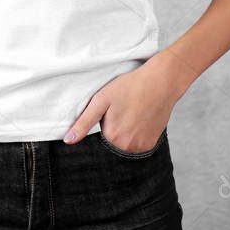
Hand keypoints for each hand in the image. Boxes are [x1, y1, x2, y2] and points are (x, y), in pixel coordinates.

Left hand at [63, 50, 194, 151]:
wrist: (161, 82)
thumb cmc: (129, 87)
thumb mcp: (101, 101)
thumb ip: (83, 122)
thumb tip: (68, 140)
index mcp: (112, 137)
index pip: (100, 135)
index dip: (105, 121)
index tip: (114, 109)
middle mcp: (127, 147)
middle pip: (112, 141)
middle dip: (114, 127)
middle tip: (124, 109)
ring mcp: (141, 147)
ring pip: (125, 142)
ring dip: (126, 131)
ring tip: (133, 112)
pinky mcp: (151, 144)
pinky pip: (137, 143)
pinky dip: (137, 133)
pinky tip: (142, 118)